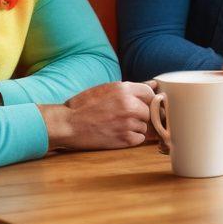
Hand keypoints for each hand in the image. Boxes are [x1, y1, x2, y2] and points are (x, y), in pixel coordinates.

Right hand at [39, 81, 155, 151]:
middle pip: (150, 110)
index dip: (147, 99)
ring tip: (118, 125)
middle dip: (142, 114)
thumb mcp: (106, 89)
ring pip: (145, 126)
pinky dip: (132, 138)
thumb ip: (131, 88)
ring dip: (136, 127)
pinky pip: (140, 139)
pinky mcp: (125, 139)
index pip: (150, 92)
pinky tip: (118, 134)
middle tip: (127, 117)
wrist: (68, 124)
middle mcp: (129, 104)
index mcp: (123, 89)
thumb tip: (154, 84)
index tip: (143, 104)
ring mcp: (128, 123)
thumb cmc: (84, 105)